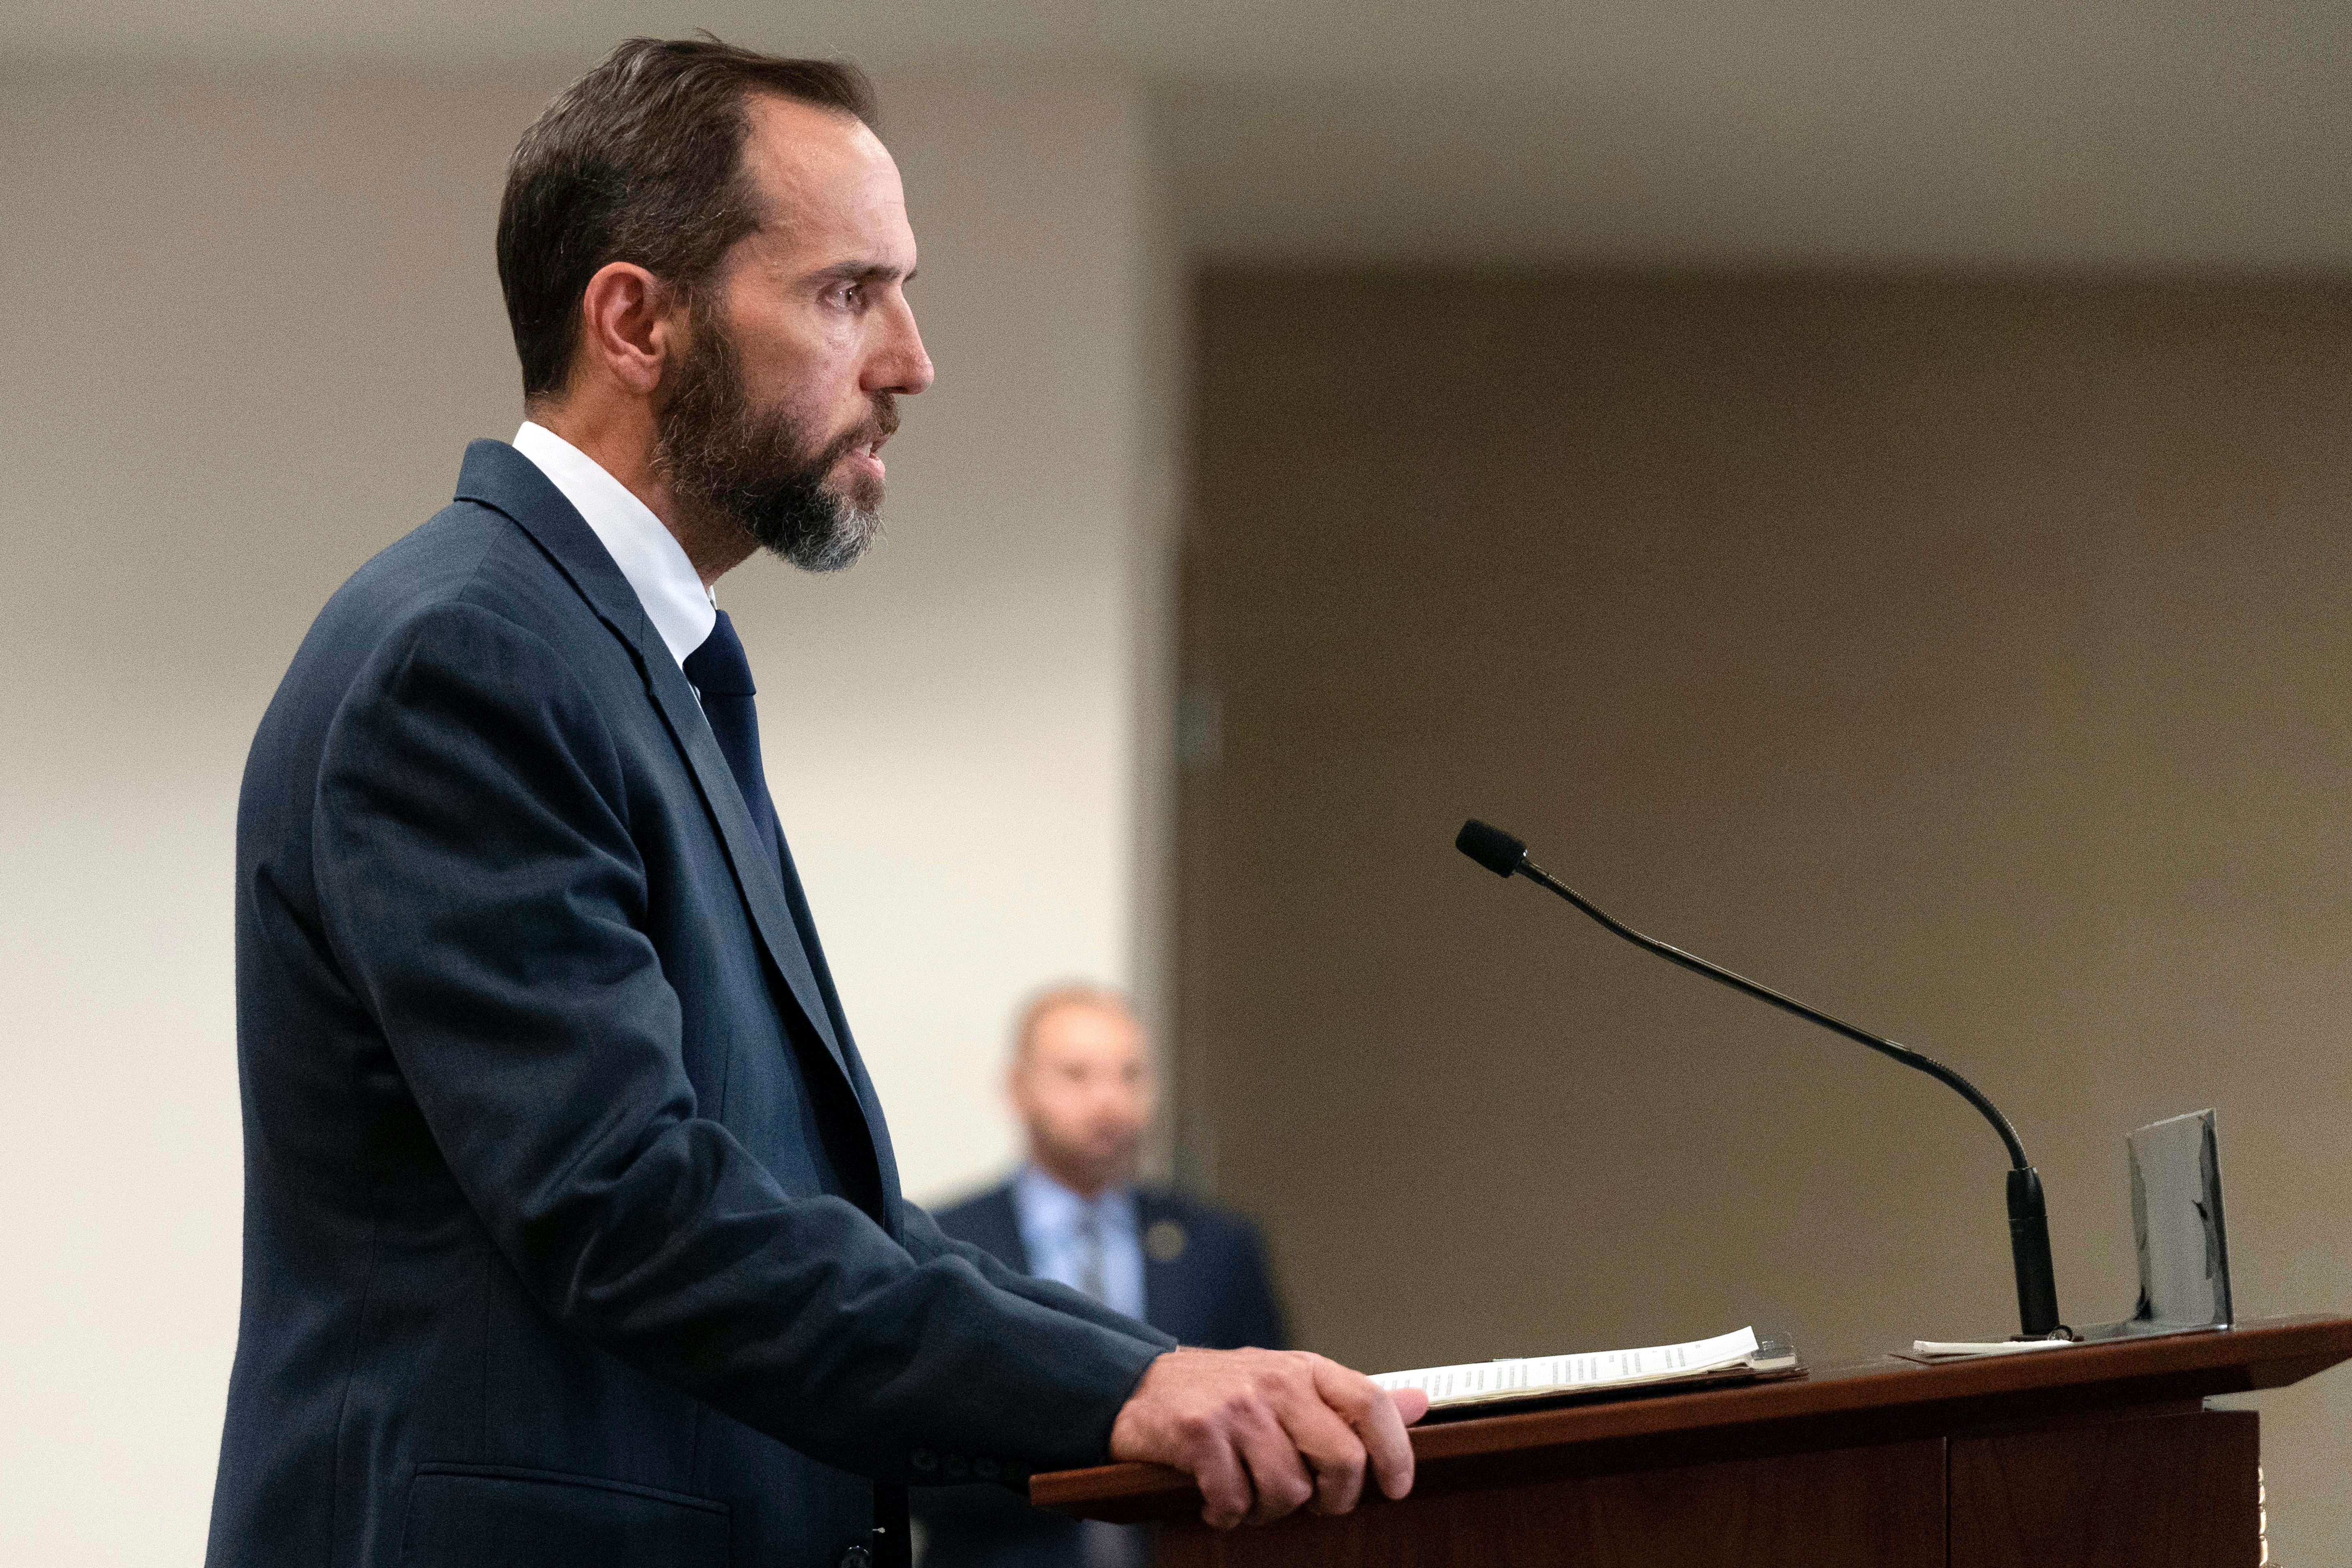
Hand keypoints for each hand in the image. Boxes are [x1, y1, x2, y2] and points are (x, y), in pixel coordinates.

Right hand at [1107, 1347, 1430, 1529]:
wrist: (1138, 1386)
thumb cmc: (1225, 1391)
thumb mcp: (1292, 1384)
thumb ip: (1352, 1401)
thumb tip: (1421, 1403)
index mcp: (1306, 1369)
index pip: (1371, 1404)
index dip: (1396, 1452)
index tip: (1396, 1487)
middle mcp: (1276, 1382)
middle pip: (1341, 1459)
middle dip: (1333, 1499)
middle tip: (1312, 1502)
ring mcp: (1237, 1407)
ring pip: (1288, 1489)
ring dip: (1271, 1510)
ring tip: (1252, 1497)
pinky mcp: (1199, 1433)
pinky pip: (1235, 1501)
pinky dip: (1228, 1514)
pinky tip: (1218, 1501)